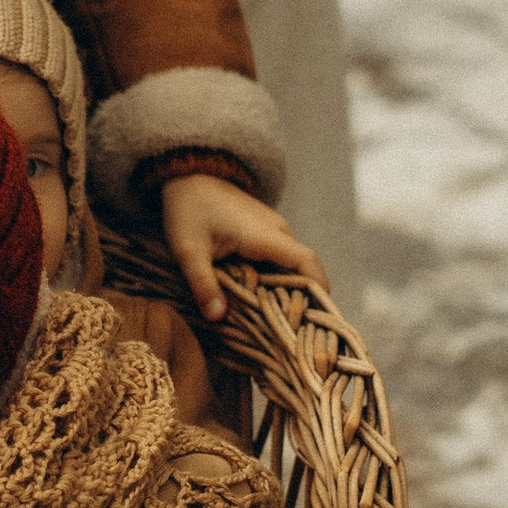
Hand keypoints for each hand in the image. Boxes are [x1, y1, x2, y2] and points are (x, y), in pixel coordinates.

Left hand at [157, 173, 324, 326]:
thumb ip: (203, 283)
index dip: (318, 290)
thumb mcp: (188, 250)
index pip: (307, 263)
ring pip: (291, 265)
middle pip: (303, 270)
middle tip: (292, 333)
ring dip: (287, 290)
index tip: (319, 318)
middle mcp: (278, 231)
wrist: (188, 174)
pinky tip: (262, 299)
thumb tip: (217, 317)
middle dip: (302, 300)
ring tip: (277, 323)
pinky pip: (280, 259)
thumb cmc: (188, 209)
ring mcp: (274, 230)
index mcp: (265, 235)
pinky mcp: (265, 231)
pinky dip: (276, 279)